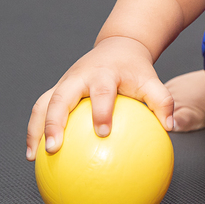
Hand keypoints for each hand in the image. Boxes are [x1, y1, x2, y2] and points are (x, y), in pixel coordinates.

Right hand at [25, 36, 173, 160]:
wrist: (118, 47)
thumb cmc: (135, 70)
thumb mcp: (151, 80)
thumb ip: (162, 101)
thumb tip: (170, 126)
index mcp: (104, 74)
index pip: (102, 91)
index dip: (101, 110)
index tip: (103, 132)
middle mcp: (78, 77)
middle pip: (60, 97)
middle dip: (54, 122)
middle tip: (54, 148)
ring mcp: (64, 82)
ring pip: (43, 104)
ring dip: (36, 129)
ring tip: (34, 157)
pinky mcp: (56, 89)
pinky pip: (40, 110)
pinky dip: (35, 130)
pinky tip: (35, 155)